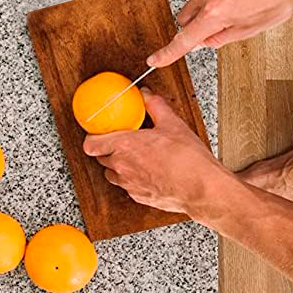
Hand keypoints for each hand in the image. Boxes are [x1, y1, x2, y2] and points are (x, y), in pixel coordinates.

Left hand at [83, 91, 230, 213]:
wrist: (201, 188)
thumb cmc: (187, 160)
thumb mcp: (172, 124)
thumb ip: (155, 106)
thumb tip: (147, 96)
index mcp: (125, 146)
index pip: (91, 144)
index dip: (92, 137)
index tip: (99, 131)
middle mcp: (122, 167)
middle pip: (101, 157)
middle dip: (109, 148)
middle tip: (124, 139)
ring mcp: (129, 184)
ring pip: (112, 173)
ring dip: (118, 164)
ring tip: (136, 155)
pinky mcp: (139, 197)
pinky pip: (127, 185)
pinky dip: (132, 177)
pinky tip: (148, 170)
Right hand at [148, 0, 292, 66]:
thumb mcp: (256, 27)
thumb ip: (224, 37)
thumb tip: (206, 41)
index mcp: (216, 13)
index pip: (184, 39)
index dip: (168, 53)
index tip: (156, 59)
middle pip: (186, 18)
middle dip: (196, 27)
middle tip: (219, 28)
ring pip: (198, 1)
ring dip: (210, 8)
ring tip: (241, 4)